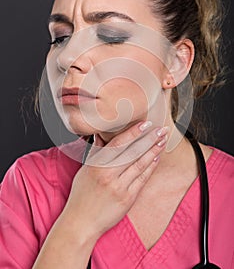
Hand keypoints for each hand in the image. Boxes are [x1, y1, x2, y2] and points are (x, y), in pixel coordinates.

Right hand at [63, 121, 168, 240]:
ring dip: (153, 151)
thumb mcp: (85, 171)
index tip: (145, 124)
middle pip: (133, 152)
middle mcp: (108, 175)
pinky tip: (156, 157)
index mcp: (96, 165)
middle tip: (161, 129)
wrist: (81, 223)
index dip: (133, 133)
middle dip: (149, 139)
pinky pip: (142, 179)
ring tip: (162, 141)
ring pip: (140, 164)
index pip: (118, 144)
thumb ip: (96, 152)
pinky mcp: (127, 199)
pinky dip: (150, 167)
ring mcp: (119, 187)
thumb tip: (100, 135)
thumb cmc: (81, 195)